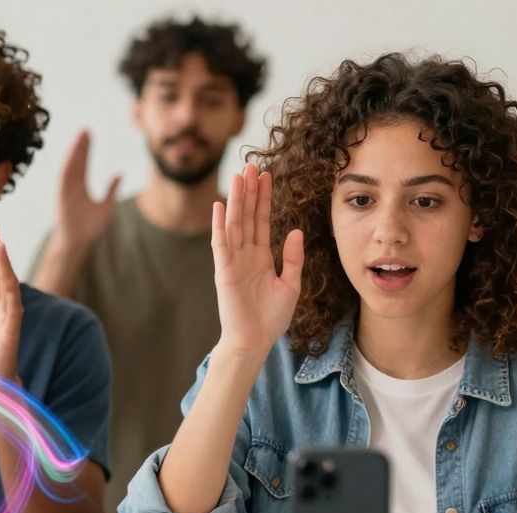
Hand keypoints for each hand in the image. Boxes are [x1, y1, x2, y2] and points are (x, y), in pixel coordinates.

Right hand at [52, 129, 120, 252]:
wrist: (77, 243)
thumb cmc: (89, 227)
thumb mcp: (106, 206)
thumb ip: (112, 190)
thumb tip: (120, 174)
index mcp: (79, 186)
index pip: (82, 163)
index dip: (85, 148)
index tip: (88, 132)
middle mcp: (70, 186)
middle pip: (75, 161)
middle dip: (79, 145)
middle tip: (85, 128)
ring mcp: (66, 191)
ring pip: (70, 168)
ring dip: (74, 153)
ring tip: (80, 138)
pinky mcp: (62, 198)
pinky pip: (65, 181)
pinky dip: (68, 168)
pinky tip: (73, 156)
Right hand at [212, 164, 304, 355]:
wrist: (255, 341)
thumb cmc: (271, 318)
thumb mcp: (291, 284)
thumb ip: (293, 258)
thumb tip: (297, 231)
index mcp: (261, 257)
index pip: (262, 221)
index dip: (264, 199)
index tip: (266, 177)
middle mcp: (245, 255)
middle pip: (247, 216)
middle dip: (250, 192)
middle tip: (252, 166)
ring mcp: (233, 261)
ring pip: (234, 224)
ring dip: (236, 200)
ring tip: (238, 176)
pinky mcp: (224, 271)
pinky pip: (221, 244)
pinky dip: (219, 225)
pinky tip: (220, 206)